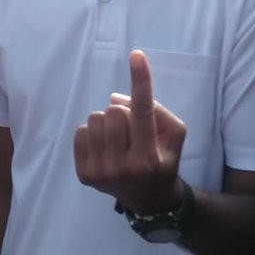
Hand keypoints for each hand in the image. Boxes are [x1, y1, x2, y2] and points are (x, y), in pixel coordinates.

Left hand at [73, 51, 186, 213]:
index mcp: (149, 156)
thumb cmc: (163, 159)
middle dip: (122, 113)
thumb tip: (114, 97)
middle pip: (113, 110)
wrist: (148, 198)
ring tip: (117, 139)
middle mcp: (123, 166)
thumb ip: (156, 110)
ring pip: (94, 119)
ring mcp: (101, 172)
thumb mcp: (174, 135)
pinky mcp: (84, 174)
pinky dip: (92, 135)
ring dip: (106, 123)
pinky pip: (80, 132)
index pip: (144, 112)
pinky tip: (105, 148)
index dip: (141, 81)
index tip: (137, 56)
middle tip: (130, 129)